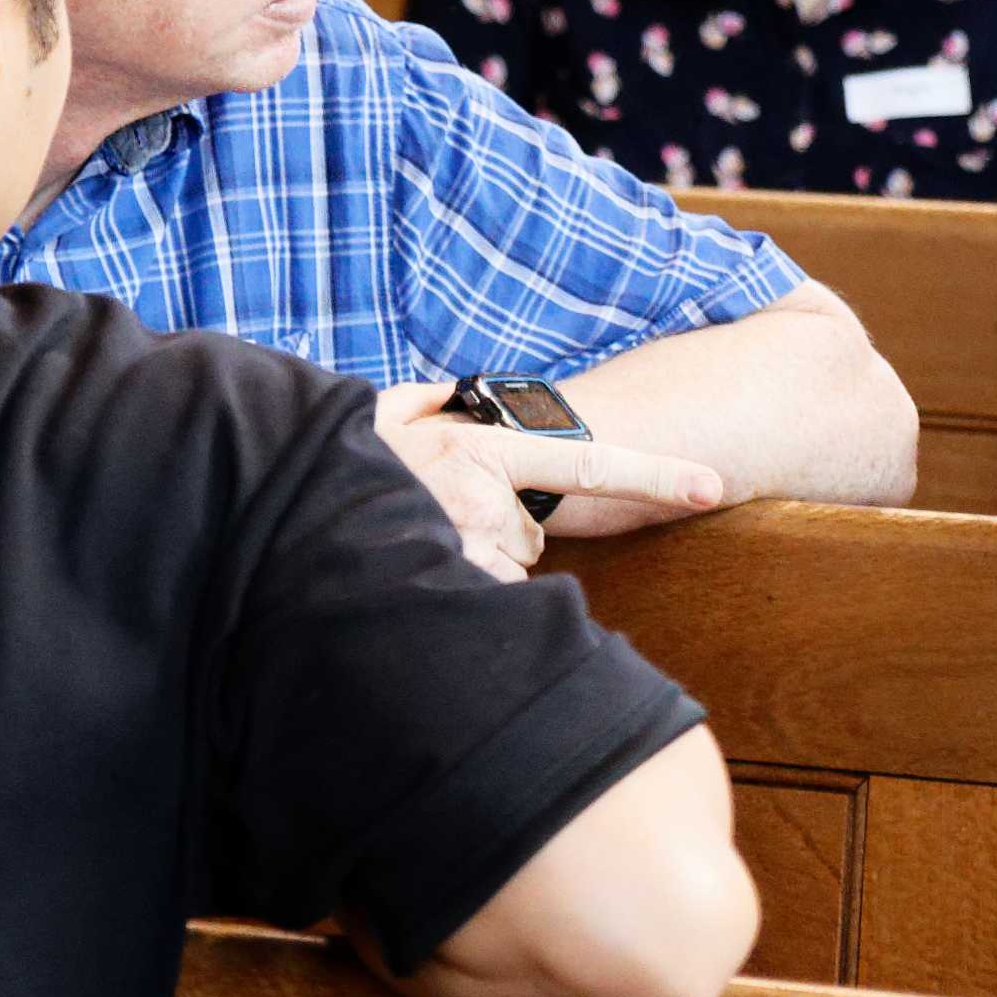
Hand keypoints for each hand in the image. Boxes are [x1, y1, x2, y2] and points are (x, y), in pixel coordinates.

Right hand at [369, 390, 734, 578]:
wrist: (284, 492)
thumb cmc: (333, 456)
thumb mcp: (375, 415)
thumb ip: (418, 402)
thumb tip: (434, 393)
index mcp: (483, 444)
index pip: (587, 462)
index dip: (656, 474)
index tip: (712, 487)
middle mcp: (483, 490)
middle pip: (527, 540)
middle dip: (490, 540)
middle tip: (432, 521)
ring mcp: (464, 538)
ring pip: (497, 574)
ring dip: (462, 569)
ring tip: (408, 550)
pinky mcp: (444, 579)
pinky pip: (472, 603)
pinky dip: (444, 601)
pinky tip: (404, 580)